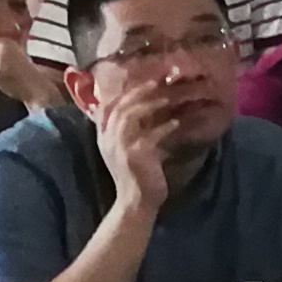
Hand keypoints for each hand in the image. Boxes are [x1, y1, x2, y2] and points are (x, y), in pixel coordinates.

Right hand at [95, 90, 179, 216]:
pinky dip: (163, 127)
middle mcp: (108, 140)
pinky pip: (149, 136)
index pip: (109, 107)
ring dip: (149, 105)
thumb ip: (138, 128)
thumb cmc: (139, 172)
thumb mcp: (133, 146)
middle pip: (119, 107)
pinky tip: (176, 123)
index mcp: (105, 136)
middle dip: (139, 92)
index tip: (144, 80)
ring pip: (129, 117)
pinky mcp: (134, 156)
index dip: (125, 92)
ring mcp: (119, 147)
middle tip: (157, 82)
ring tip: (166, 100)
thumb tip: (155, 104)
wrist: (136, 201)